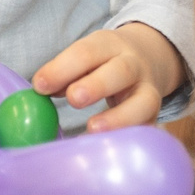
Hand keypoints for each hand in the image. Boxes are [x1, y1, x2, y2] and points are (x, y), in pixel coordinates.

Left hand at [32, 22, 184, 131]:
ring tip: (93, 128)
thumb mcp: (85, 58)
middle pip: (120, 71)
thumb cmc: (103, 63)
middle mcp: (134, 65)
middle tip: (73, 99)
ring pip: (143, 102)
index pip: (86, 52)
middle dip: (96, 85)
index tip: (40, 85)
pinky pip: (147, 128)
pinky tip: (108, 149)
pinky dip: (129, 138)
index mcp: (109, 45)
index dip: (62, 68)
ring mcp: (149, 91)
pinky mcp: (155, 117)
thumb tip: (40, 91)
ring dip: (118, 117)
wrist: (149, 58)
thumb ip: (64, 74)